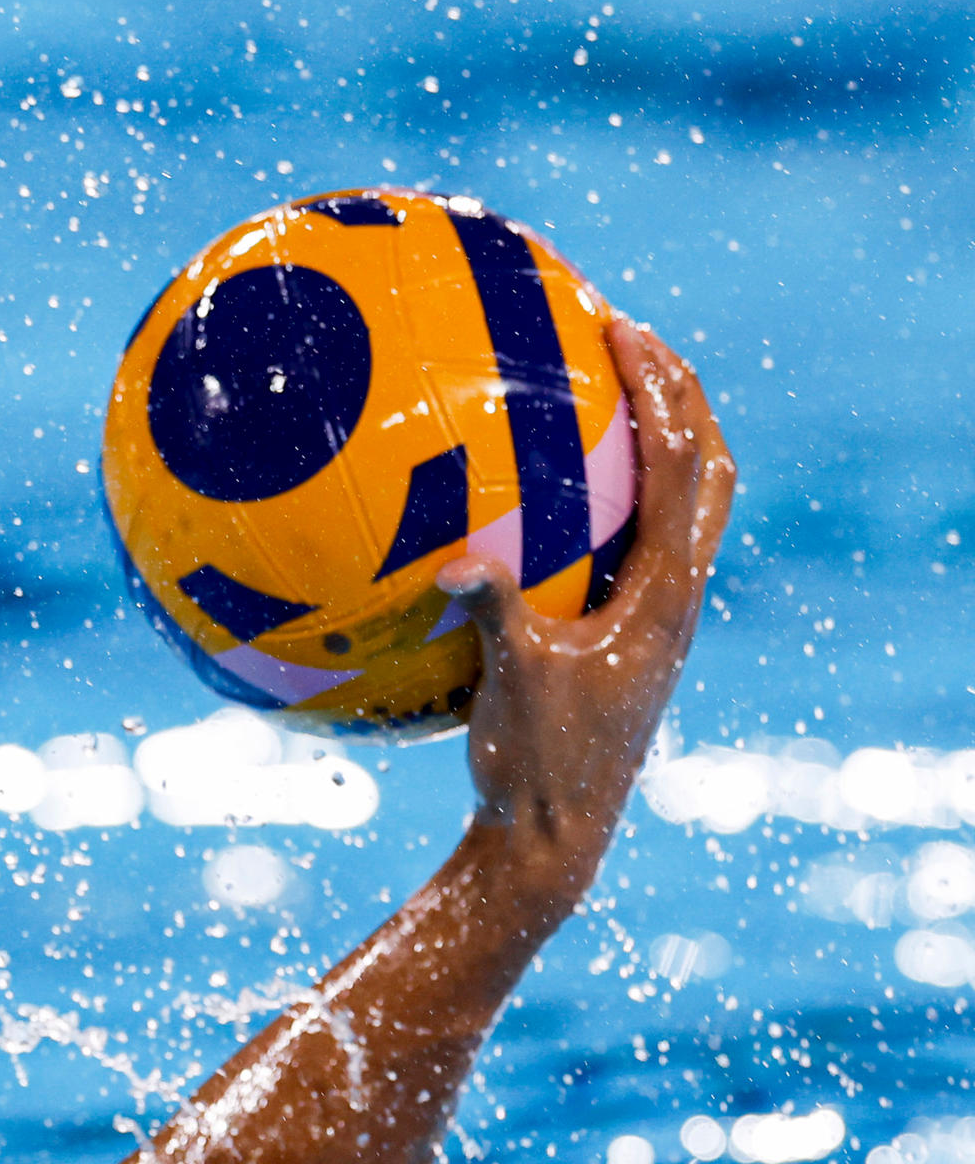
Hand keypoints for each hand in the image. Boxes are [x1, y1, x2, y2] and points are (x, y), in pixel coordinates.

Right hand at [435, 317, 736, 898]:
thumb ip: (493, 615)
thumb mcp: (509, 685)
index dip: (659, 389)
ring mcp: (661, 615)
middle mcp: (678, 594)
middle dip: (681, 393)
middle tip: (628, 337)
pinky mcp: (632, 634)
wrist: (555, 834)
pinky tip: (541, 492)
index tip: (620, 328)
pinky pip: (635, 541)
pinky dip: (613, 497)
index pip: (680, 465)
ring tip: (608, 394)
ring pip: (689, 504)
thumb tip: (453, 561)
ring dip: (665, 440)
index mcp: (664, 593)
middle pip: (710, 467)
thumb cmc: (535, 765)